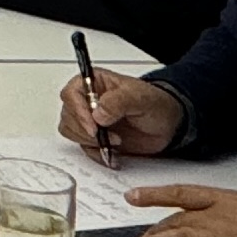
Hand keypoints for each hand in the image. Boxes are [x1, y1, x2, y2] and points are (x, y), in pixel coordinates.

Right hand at [58, 67, 183, 158]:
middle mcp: (87, 100)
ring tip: (114, 142)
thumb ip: (118, 101)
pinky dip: (96, 153)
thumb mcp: (140, 98)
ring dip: (90, 141)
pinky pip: (84, 147)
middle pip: (68, 115)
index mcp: (94, 82)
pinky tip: (112, 152)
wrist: (168, 125)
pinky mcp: (95, 137)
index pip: (71, 93)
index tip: (93, 125)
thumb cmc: (155, 104)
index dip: (78, 110)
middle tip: (105, 136)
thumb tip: (97, 113)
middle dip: (85, 130)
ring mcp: (90, 119)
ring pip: (71, 131)